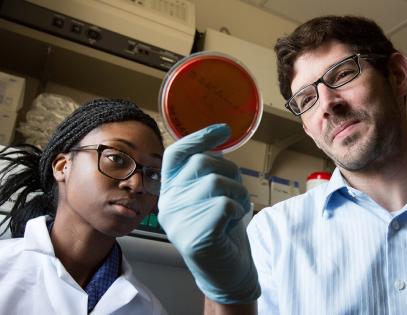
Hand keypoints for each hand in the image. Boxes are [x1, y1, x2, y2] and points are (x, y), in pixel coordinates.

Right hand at [157, 124, 259, 303]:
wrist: (227, 273)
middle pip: (202, 163)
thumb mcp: (211, 197)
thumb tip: (217, 140)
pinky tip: (233, 223)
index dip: (199, 137)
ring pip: (215, 182)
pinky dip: (238, 210)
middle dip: (230, 171)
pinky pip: (225, 204)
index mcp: (170, 192)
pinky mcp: (196, 237)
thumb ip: (207, 173)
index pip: (176, 154)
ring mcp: (179, 222)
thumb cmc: (222, 231)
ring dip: (237, 192)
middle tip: (236, 191)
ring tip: (236, 209)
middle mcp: (168, 205)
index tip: (223, 129)